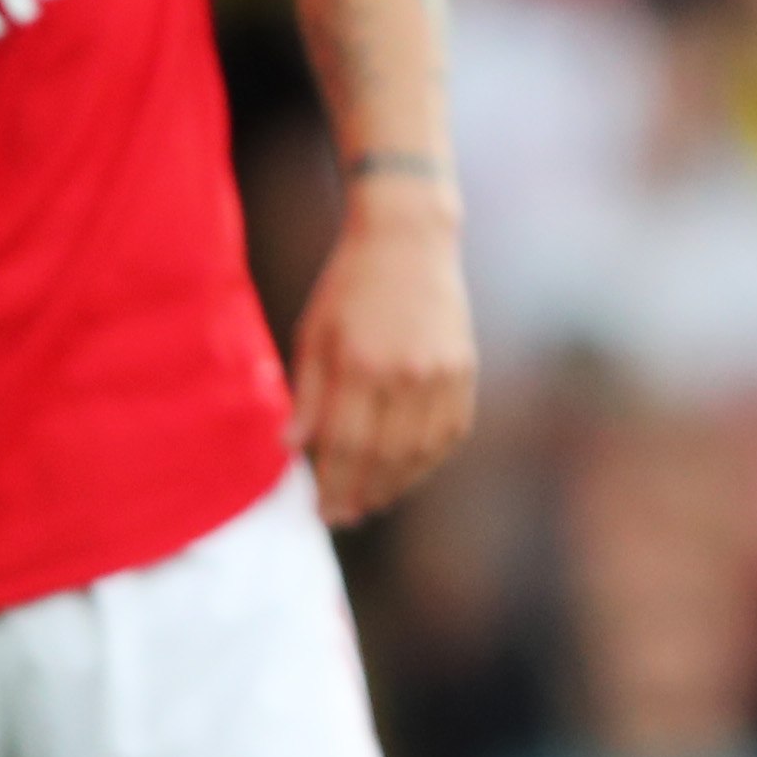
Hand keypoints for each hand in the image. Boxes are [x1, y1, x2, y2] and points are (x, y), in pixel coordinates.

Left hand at [292, 173, 478, 524]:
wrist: (409, 239)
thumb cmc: (349, 285)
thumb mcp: (314, 334)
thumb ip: (306, 394)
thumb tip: (291, 448)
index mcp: (360, 362)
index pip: (347, 444)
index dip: (334, 485)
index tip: (321, 511)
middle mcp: (406, 372)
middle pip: (386, 456)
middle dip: (362, 493)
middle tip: (344, 518)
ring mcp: (442, 371)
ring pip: (423, 450)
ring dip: (398, 484)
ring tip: (373, 502)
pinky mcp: (465, 367)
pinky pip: (452, 430)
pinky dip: (431, 459)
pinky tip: (410, 471)